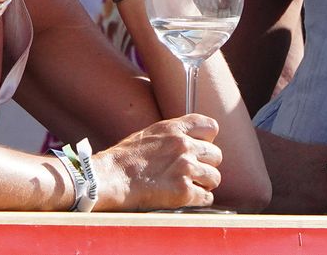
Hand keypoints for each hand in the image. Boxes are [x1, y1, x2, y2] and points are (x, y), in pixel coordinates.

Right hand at [92, 114, 222, 210]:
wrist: (110, 178)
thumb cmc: (123, 159)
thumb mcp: (148, 134)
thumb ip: (171, 136)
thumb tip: (186, 142)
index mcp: (174, 129)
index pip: (210, 127)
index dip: (207, 140)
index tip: (199, 148)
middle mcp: (184, 146)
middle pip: (216, 155)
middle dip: (207, 165)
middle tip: (194, 172)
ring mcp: (185, 169)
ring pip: (215, 178)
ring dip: (204, 184)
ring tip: (190, 186)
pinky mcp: (183, 191)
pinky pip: (207, 197)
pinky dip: (199, 200)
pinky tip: (187, 198)